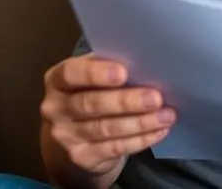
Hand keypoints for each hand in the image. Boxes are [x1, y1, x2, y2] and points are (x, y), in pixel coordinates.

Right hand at [40, 53, 176, 175]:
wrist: (72, 141)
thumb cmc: (89, 96)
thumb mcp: (91, 78)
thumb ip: (108, 68)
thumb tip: (145, 62)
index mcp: (57, 80)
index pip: (70, 74)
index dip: (95, 74)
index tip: (123, 73)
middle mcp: (55, 108)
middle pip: (91, 104)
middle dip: (126, 101)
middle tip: (156, 97)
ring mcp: (66, 136)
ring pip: (106, 128)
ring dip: (140, 122)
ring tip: (166, 115)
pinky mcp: (81, 157)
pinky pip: (115, 147)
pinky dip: (140, 139)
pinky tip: (159, 130)